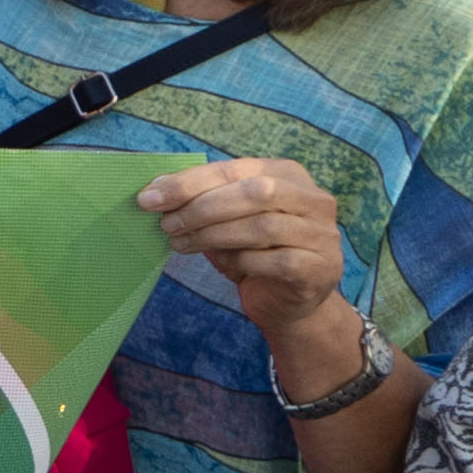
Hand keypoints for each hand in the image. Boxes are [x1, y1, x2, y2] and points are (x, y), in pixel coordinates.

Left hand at [132, 157, 361, 349]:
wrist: (290, 303)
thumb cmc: (255, 253)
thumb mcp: (229, 220)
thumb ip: (205, 201)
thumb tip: (156, 191)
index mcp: (288, 174)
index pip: (235, 169)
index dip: (190, 182)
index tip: (150, 197)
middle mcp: (313, 199)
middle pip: (254, 192)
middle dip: (202, 207)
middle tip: (167, 224)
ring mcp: (321, 234)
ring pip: (262, 227)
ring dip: (213, 235)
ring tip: (181, 244)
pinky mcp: (319, 268)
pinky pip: (275, 261)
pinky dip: (243, 261)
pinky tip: (224, 265)